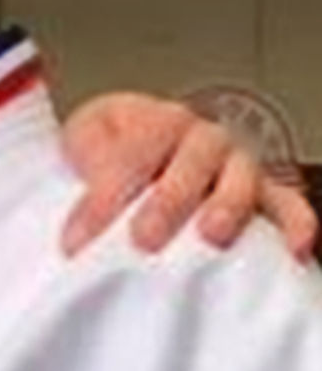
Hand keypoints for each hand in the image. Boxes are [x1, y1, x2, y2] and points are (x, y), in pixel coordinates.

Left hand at [59, 93, 316, 260]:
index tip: (76, 240)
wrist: (137, 140)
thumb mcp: (86, 138)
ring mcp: (237, 165)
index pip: (133, 152)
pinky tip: (291, 251)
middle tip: (143, 240)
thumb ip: (85, 153)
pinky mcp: (263, 195)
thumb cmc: (112, 144)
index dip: (104, 196)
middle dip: (167, 202)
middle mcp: (202, 138)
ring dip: (228, 206)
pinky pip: (287, 205)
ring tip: (211, 237)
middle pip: (191, 161)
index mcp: (157, 119)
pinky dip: (294, 224)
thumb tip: (87, 182)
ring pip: (242, 177)